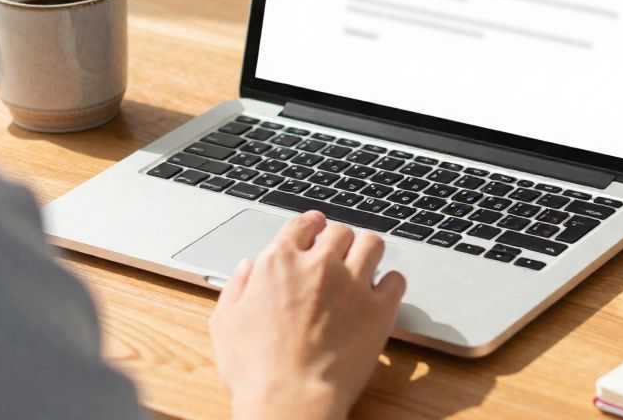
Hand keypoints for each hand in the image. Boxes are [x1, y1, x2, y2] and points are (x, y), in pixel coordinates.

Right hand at [210, 211, 406, 419]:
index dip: (311, 224)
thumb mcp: (226, 323)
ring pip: (372, 244)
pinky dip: (391, 283)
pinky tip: (383, 292)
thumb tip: (247, 268)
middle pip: (341, 231)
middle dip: (339, 240)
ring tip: (365, 264)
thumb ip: (236, 287)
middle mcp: (319, 265)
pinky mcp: (379, 309)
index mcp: (280, 263)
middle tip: (340, 254)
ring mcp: (352, 284)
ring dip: (368, 251)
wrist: (290, 399)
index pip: (302, 223)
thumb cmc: (256, 369)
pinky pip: (396, 280)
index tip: (317, 227)